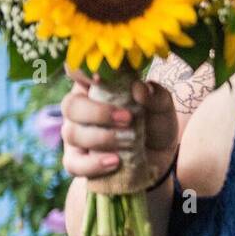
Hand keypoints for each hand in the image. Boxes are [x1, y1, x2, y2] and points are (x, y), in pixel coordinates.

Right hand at [60, 67, 178, 180]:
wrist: (158, 160)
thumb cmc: (155, 126)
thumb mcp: (163, 110)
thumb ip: (156, 96)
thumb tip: (140, 88)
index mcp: (97, 87)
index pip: (76, 72)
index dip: (80, 71)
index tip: (99, 77)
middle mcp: (81, 109)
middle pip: (70, 105)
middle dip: (97, 113)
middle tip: (128, 119)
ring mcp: (76, 135)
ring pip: (72, 133)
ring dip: (101, 138)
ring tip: (129, 141)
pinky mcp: (78, 161)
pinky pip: (73, 163)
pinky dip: (93, 164)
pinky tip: (115, 161)